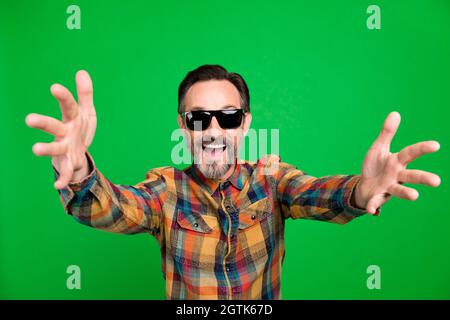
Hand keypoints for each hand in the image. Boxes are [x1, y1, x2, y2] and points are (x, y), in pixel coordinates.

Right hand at [25, 70, 96, 188]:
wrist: (79, 154)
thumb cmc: (80, 129)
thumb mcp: (87, 112)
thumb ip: (85, 94)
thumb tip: (82, 71)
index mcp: (72, 119)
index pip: (68, 106)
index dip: (63, 97)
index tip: (54, 87)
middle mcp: (64, 133)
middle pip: (53, 126)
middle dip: (43, 122)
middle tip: (29, 119)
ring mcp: (65, 148)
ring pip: (54, 148)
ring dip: (46, 149)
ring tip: (35, 149)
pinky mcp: (69, 163)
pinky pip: (65, 171)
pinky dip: (62, 178)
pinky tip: (58, 186)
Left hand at [354, 111, 440, 213]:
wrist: (364, 186)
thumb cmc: (376, 166)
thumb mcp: (378, 148)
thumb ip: (387, 133)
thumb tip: (395, 113)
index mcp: (397, 162)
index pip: (411, 153)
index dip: (422, 149)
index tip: (436, 145)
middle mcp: (396, 176)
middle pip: (411, 176)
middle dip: (423, 178)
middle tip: (437, 181)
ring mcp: (387, 188)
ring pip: (398, 191)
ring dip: (406, 193)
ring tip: (415, 196)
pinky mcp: (376, 198)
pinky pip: (375, 202)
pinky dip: (373, 206)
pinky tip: (371, 211)